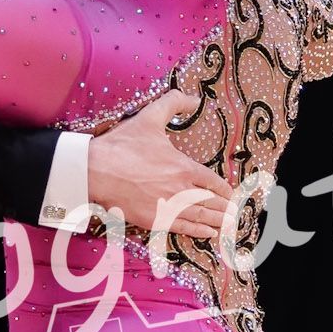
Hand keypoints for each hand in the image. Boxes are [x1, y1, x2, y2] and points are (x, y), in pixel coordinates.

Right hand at [87, 89, 231, 237]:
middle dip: (225, 208)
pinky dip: (199, 231)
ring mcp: (168, 207)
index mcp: (183, 167)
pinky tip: (209, 234)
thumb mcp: (149, 117)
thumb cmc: (122, 146)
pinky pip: (183, 228)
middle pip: (210, 202)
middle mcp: (180, 189)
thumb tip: (192, 97)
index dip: (224, 189)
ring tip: (229, 225)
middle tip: (236, 214)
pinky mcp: (154, 220)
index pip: (212, 181)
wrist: (96, 171)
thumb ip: (173, 104)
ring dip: (217, 221)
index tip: (231, 194)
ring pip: (200, 216)